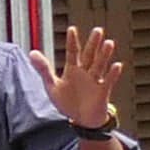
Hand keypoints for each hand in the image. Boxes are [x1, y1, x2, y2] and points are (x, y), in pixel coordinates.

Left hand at [51, 22, 127, 138]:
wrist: (81, 120)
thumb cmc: (67, 101)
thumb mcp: (52, 85)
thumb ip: (43, 69)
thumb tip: (32, 53)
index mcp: (73, 69)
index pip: (73, 52)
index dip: (72, 41)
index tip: (72, 29)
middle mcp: (85, 72)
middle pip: (90, 55)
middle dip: (93, 44)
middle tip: (98, 30)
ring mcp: (95, 81)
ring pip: (100, 66)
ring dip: (104, 55)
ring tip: (109, 43)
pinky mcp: (103, 92)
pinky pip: (108, 81)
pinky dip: (112, 74)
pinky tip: (117, 65)